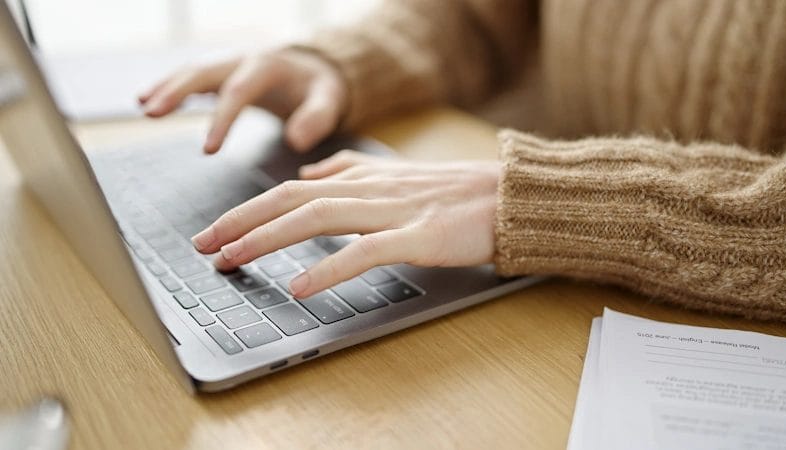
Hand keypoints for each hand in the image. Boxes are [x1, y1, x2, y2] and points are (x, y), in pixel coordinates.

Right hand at [138, 49, 346, 152]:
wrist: (315, 70)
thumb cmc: (321, 89)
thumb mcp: (330, 101)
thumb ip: (317, 118)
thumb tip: (297, 141)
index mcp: (268, 67)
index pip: (238, 93)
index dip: (221, 120)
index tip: (207, 150)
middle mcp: (243, 60)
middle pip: (204, 72)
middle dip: (176, 91)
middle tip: (151, 113)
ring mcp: (230, 64)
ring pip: (192, 71)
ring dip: (166, 87)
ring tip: (143, 107)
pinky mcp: (222, 72)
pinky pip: (191, 77)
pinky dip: (169, 86)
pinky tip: (145, 100)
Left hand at [190, 151, 500, 298]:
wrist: (510, 197)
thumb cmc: (457, 194)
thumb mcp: (396, 174)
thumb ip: (351, 169)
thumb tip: (311, 170)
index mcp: (364, 178)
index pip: (294, 188)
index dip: (250, 208)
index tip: (216, 230)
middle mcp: (371, 189)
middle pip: (293, 199)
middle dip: (242, 221)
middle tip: (203, 245)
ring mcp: (394, 211)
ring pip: (318, 217)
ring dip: (269, 238)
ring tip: (232, 258)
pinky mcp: (419, 236)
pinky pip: (366, 251)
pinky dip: (329, 267)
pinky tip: (301, 286)